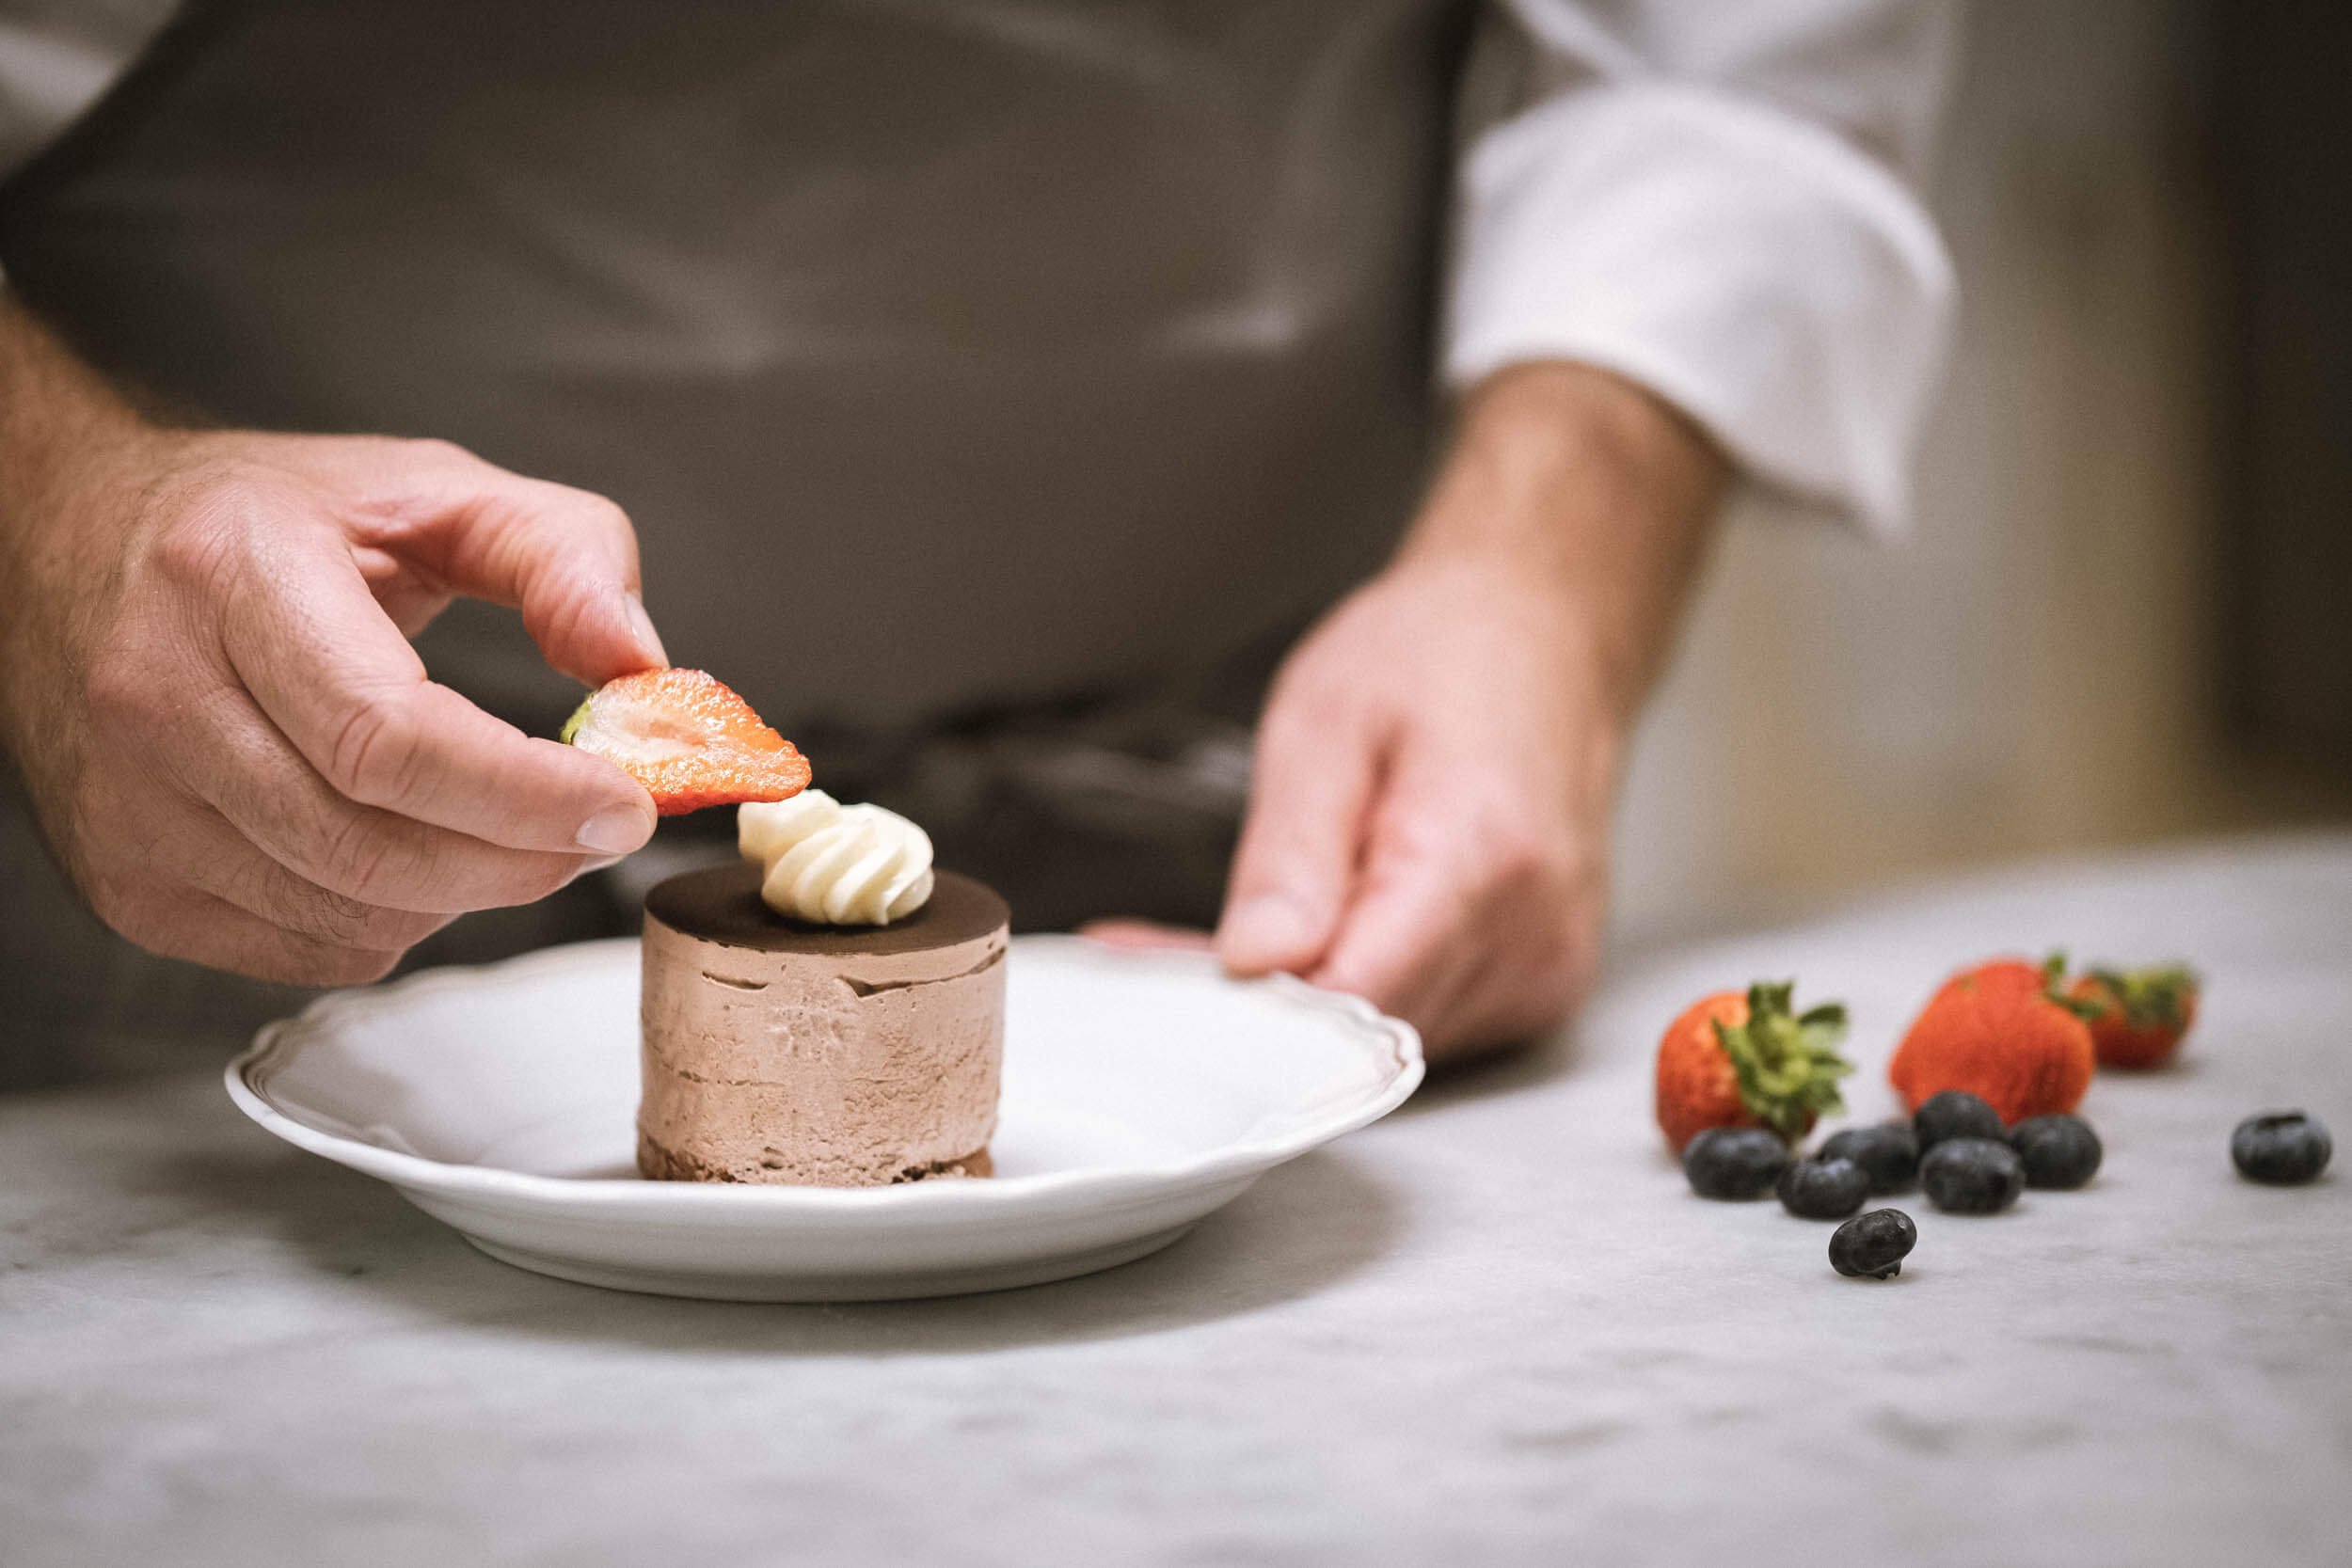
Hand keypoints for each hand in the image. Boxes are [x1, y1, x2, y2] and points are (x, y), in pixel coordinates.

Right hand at [0, 303, 665, 983]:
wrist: (76, 539)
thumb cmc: (266, 519)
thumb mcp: (431, 489)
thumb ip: (561, 555)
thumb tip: (639, 662)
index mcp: (229, 578)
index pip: (385, 736)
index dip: (522, 793)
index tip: (622, 804)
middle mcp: (155, 696)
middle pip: (369, 844)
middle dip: (519, 858)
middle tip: (600, 830)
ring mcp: (128, 803)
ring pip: (345, 909)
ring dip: (468, 892)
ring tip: (515, 830)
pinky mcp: (128, 880)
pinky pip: (305, 946)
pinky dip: (395, 920)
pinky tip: (417, 851)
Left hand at [1214, 364, 1723, 1058]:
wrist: (1548, 632)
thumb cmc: (1443, 654)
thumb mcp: (1324, 720)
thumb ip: (1289, 854)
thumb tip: (1255, 963)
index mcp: (1478, 857)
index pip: (1353, 1002)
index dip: (1257, 1016)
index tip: (1187, 995)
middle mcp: (1532, 932)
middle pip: (1365, 1033)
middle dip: (1269, 1004)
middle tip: (1192, 942)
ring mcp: (1547, 969)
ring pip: (1390, 1042)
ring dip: (1317, 1000)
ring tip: (1288, 909)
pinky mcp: (1543, 988)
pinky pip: (1428, 1025)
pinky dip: (1368, 989)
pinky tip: (1347, 924)